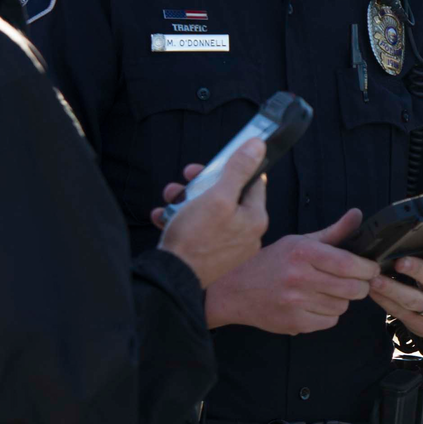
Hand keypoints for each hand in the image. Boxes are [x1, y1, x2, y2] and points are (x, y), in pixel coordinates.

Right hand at [154, 141, 269, 288]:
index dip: (235, 167)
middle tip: (189, 176)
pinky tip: (164, 216)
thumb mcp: (217, 196)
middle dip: (204, 183)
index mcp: (255, 219)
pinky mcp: (210, 256)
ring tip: (171, 197)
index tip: (218, 162)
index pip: (254, 183)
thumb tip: (258, 146)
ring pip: (210, 212)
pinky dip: (181, 220)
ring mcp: (228, 247)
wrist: (171, 277)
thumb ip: (238, 169)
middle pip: (229, 196)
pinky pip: (198, 230)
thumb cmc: (195, 238)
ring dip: (188, 199)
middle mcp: (246, 235)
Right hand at [202, 209, 379, 334]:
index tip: (371, 268)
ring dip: (342, 299)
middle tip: (354, 281)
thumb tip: (358, 215)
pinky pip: (330, 321)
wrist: (235, 290)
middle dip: (360, 285)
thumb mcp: (298, 241)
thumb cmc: (270, 263)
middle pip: (352, 288)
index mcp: (302, 253)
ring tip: (327, 290)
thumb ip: (333, 232)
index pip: (348, 264)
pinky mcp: (295, 323)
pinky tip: (315, 303)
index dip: (367, 268)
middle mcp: (299, 278)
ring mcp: (296, 303)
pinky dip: (328, 314)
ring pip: (342, 306)